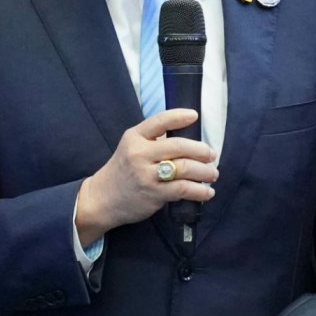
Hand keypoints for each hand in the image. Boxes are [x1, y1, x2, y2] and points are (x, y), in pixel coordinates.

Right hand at [76, 109, 217, 245]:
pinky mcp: (153, 194)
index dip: (179, 117)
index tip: (195, 116)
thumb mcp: (131, 146)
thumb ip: (153, 140)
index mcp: (135, 137)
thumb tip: (187, 138)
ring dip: (204, 171)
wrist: (102, 199)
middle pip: (179, 146)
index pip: (160, 121)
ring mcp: (146, 174)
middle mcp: (140, 153)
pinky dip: (199, 191)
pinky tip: (207, 192)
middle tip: (211, 154)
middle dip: (201, 150)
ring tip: (212, 173)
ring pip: (184, 168)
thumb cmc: (123, 170)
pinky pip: (183, 189)